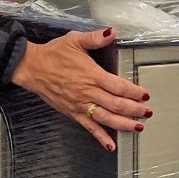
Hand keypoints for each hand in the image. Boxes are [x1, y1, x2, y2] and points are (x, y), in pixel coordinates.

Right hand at [11, 30, 150, 148]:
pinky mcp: (72, 113)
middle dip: (134, 110)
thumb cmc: (53, 54)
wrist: (31, 67)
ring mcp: (80, 105)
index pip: (119, 86)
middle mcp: (88, 92)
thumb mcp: (75, 40)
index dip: (134, 92)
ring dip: (124, 124)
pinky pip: (89, 127)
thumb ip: (95, 37)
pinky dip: (100, 137)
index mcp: (92, 75)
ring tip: (138, 127)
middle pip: (116, 105)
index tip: (145, 95)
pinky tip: (111, 145)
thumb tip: (112, 32)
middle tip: (147, 113)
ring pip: (106, 118)